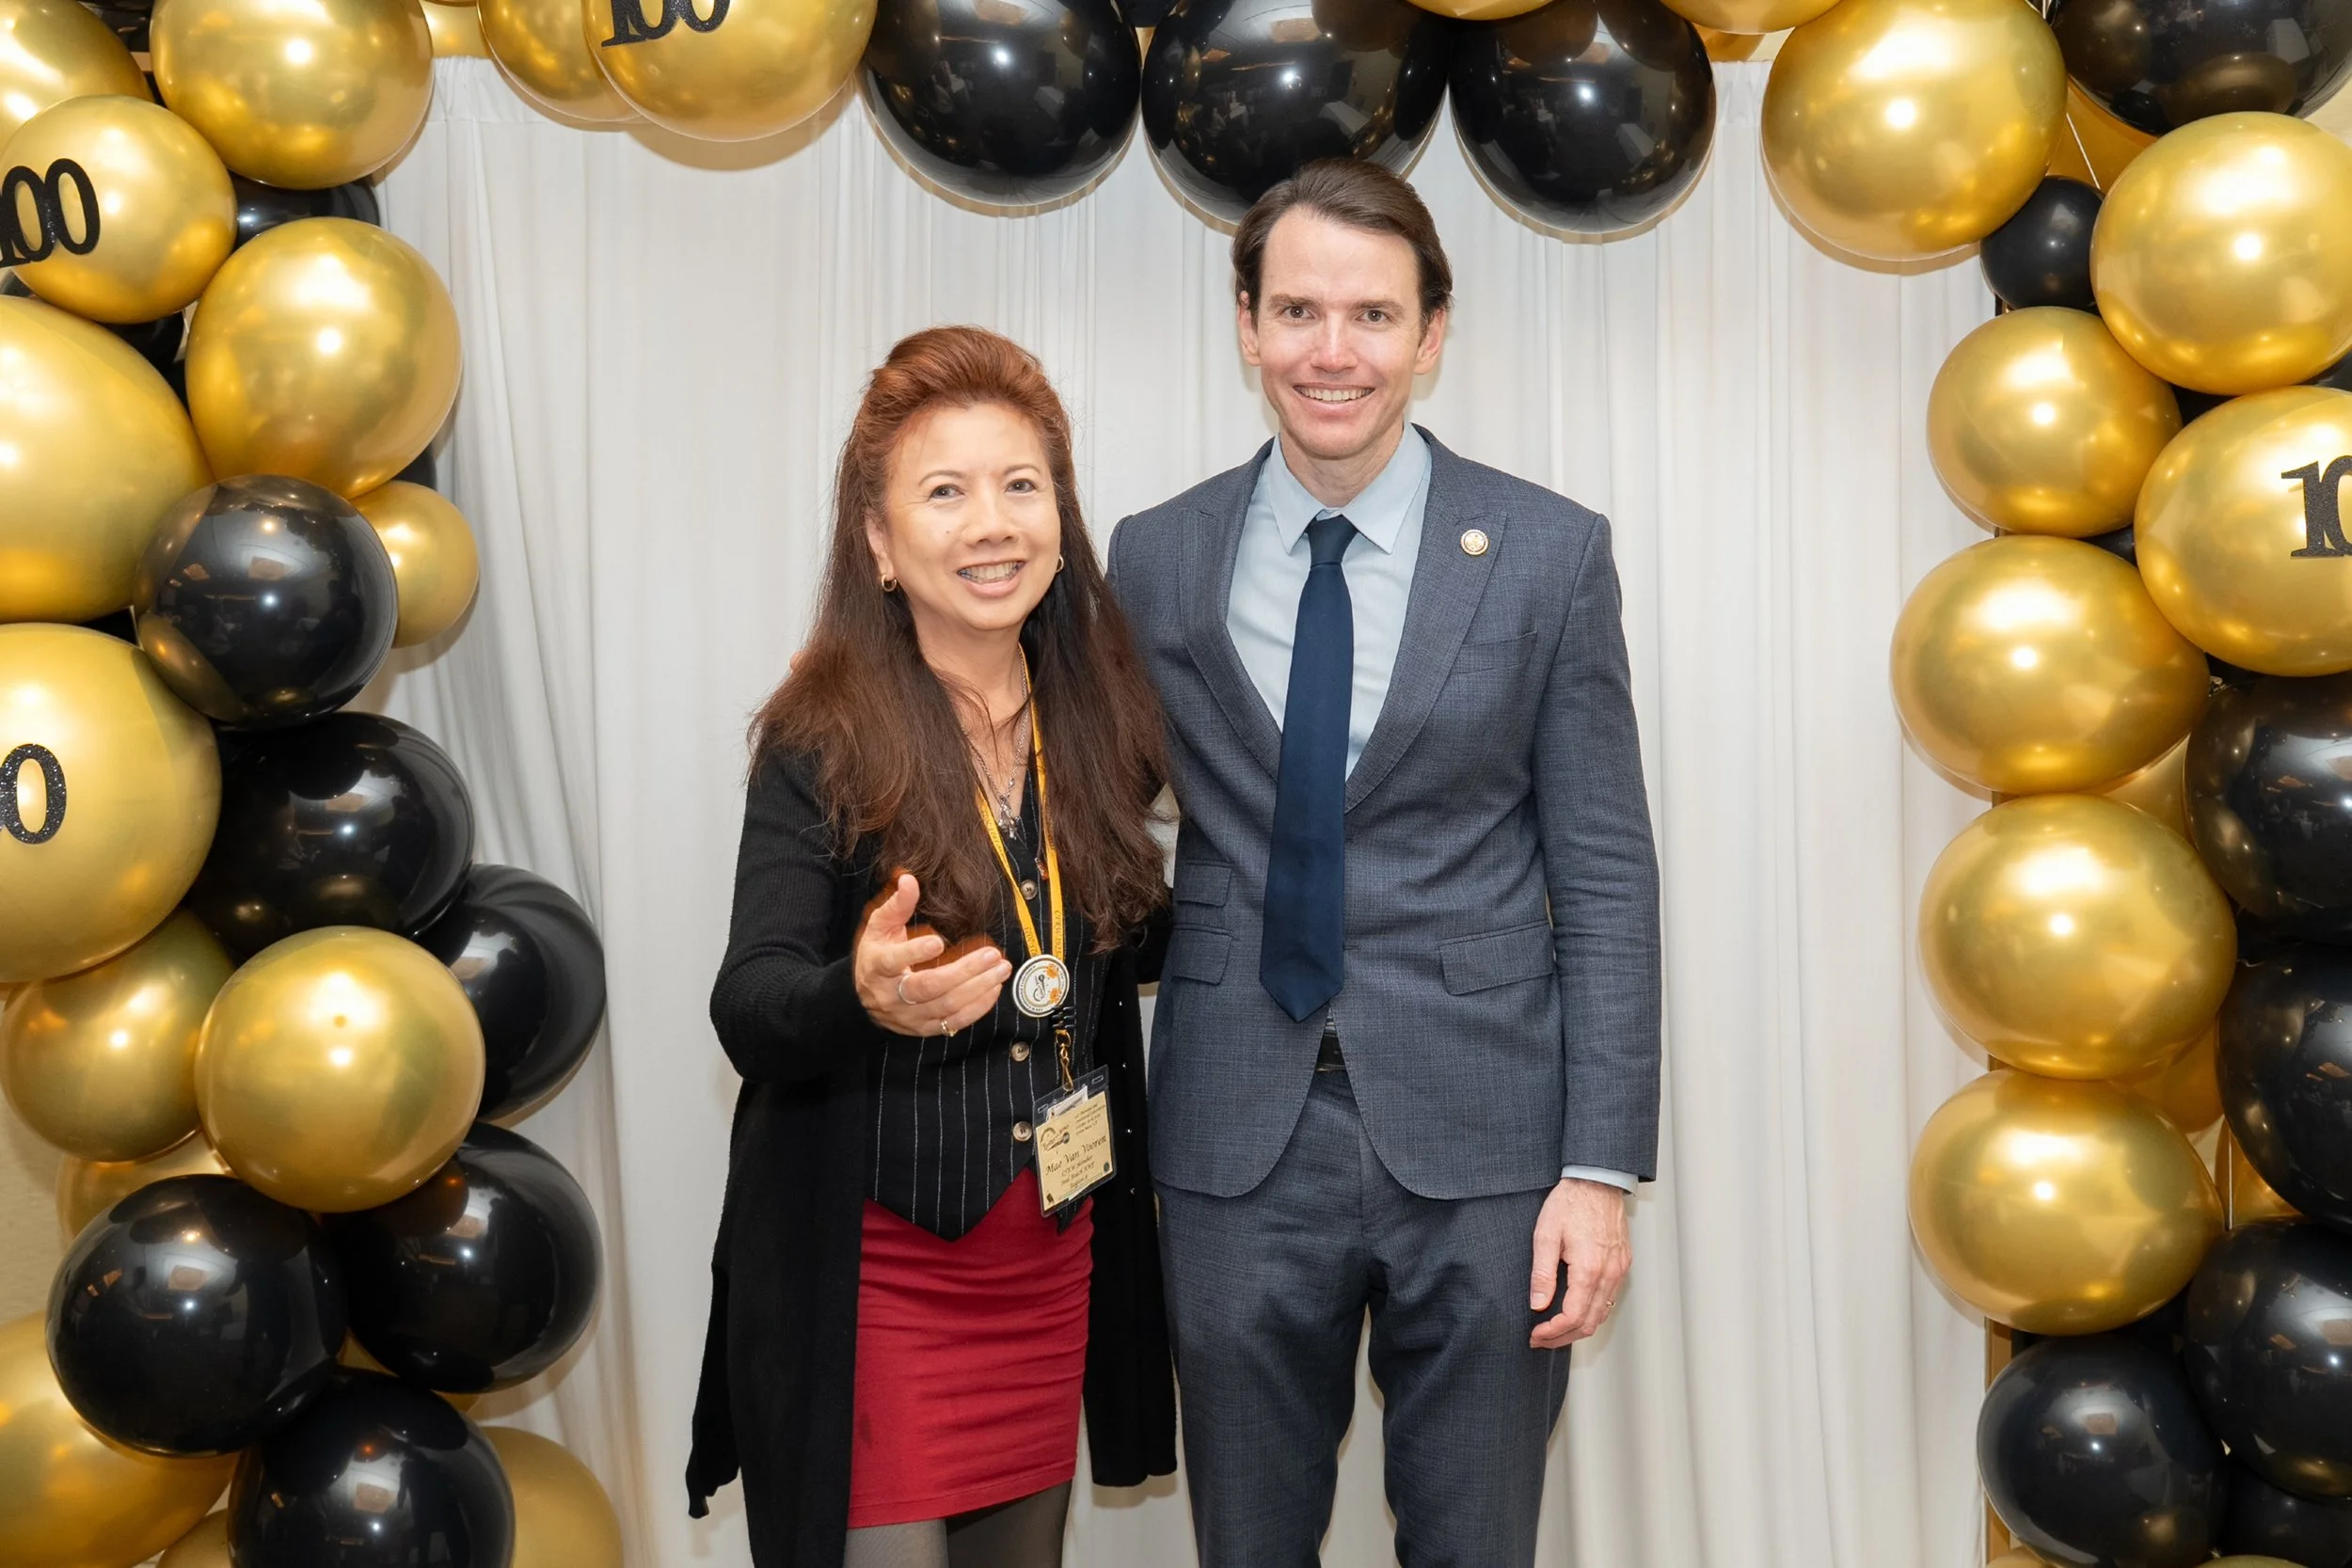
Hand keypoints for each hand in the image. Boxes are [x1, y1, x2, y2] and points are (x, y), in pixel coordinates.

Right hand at [854, 874, 1010, 1035]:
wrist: (863, 999)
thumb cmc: (875, 956)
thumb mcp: (879, 928)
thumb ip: (897, 905)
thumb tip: (909, 879)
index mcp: (877, 966)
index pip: (894, 961)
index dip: (915, 953)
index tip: (938, 941)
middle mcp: (891, 995)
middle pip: (929, 986)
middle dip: (964, 971)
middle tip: (991, 955)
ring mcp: (909, 1015)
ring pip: (947, 1005)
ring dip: (978, 987)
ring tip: (1001, 968)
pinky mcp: (924, 1028)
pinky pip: (954, 1022)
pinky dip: (977, 1006)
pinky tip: (994, 988)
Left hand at [1529, 1177, 1630, 1348]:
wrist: (1597, 1181)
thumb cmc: (1570, 1203)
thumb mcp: (1545, 1235)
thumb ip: (1542, 1273)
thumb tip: (1538, 1304)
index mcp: (1589, 1270)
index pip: (1572, 1317)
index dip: (1552, 1332)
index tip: (1536, 1334)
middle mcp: (1609, 1274)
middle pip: (1589, 1323)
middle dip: (1563, 1337)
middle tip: (1542, 1339)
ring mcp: (1619, 1270)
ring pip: (1602, 1313)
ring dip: (1579, 1327)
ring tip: (1555, 1330)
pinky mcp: (1623, 1263)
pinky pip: (1610, 1298)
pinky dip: (1592, 1311)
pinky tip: (1575, 1309)